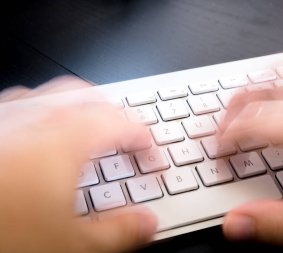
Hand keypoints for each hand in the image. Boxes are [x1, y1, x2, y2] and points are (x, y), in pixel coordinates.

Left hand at [0, 76, 156, 252]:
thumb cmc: (4, 233)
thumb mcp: (69, 245)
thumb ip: (119, 232)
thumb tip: (147, 224)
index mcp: (64, 140)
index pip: (123, 125)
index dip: (146, 139)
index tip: (153, 157)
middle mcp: (34, 118)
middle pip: (90, 96)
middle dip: (116, 113)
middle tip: (128, 136)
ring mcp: (5, 117)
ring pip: (55, 93)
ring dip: (81, 106)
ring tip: (92, 127)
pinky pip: (23, 102)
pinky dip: (44, 110)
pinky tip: (40, 132)